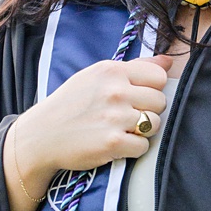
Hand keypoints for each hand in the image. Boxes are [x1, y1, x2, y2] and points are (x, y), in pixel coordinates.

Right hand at [4, 56, 167, 210]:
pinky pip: (143, 146)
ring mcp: (114, 118)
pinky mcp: (113, 143)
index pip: (158, 76)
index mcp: (111, 70)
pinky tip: (115, 143)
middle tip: (125, 116)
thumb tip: (168, 61)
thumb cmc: (71, 104)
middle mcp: (115, 91)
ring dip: (141, 131)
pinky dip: (132, 149)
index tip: (136, 96)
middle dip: (147, 111)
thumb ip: (134, 67)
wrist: (42, 135)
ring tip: (120, 129)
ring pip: (154, 124)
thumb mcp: (96, 76)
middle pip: (160, 101)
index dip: (151, 89)